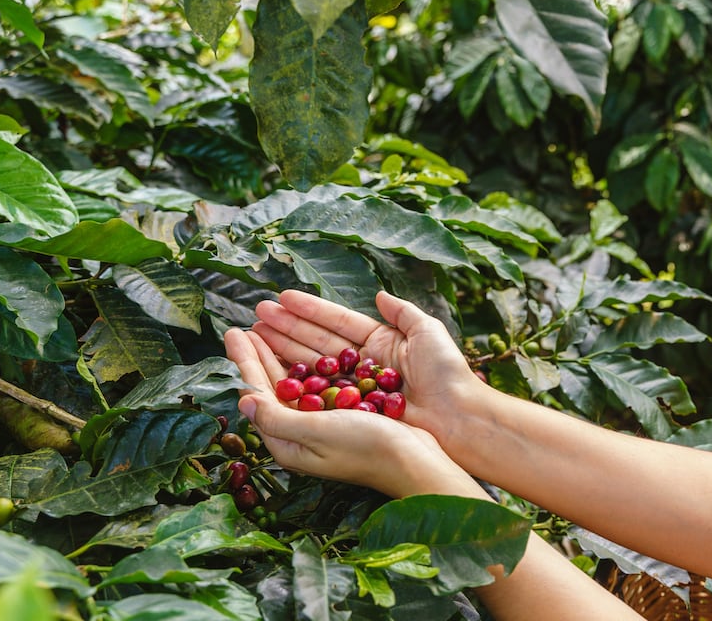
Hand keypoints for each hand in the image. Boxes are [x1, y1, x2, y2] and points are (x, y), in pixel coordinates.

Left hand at [223, 325, 484, 499]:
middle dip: (257, 355)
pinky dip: (306, 364)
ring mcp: (323, 425)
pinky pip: (316, 386)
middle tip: (245, 326)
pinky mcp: (344, 417)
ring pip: (293, 383)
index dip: (245, 362)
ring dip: (279, 355)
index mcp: (288, 442)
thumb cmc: (367, 449)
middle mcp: (301, 434)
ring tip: (267, 330)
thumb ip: (276, 417)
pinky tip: (305, 350)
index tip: (234, 332)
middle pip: (272, 387)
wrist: (415, 461)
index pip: (257, 394)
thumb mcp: (316, 432)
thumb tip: (242, 399)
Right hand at [245, 289, 486, 439]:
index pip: (337, 322)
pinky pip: (318, 394)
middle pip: (317, 341)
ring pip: (312, 365)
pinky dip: (295, 382)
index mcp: (380, 343)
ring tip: (254, 335)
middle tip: (256, 314)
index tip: (282, 298)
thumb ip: (403, 312)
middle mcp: (362, 365)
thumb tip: (380, 295)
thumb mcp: (428, 332)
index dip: (308, 310)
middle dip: (286, 328)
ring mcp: (354, 389)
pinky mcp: (351, 411)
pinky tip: (270, 370)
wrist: (457, 416)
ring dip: (282, 350)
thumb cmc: (447, 373)